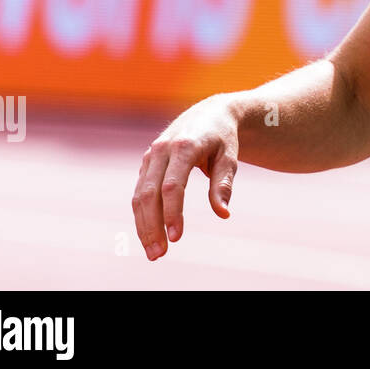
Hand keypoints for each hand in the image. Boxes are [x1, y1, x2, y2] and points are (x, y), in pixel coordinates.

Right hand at [132, 94, 239, 260]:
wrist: (211, 114)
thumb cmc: (224, 138)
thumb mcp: (230, 158)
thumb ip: (223, 184)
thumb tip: (223, 213)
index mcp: (185, 146)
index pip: (173, 185)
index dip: (172, 212)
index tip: (176, 237)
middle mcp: (163, 149)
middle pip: (150, 193)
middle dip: (152, 226)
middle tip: (159, 254)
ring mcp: (151, 155)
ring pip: (140, 195)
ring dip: (143, 225)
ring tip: (153, 252)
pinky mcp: (147, 163)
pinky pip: (140, 192)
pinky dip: (142, 215)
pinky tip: (149, 234)